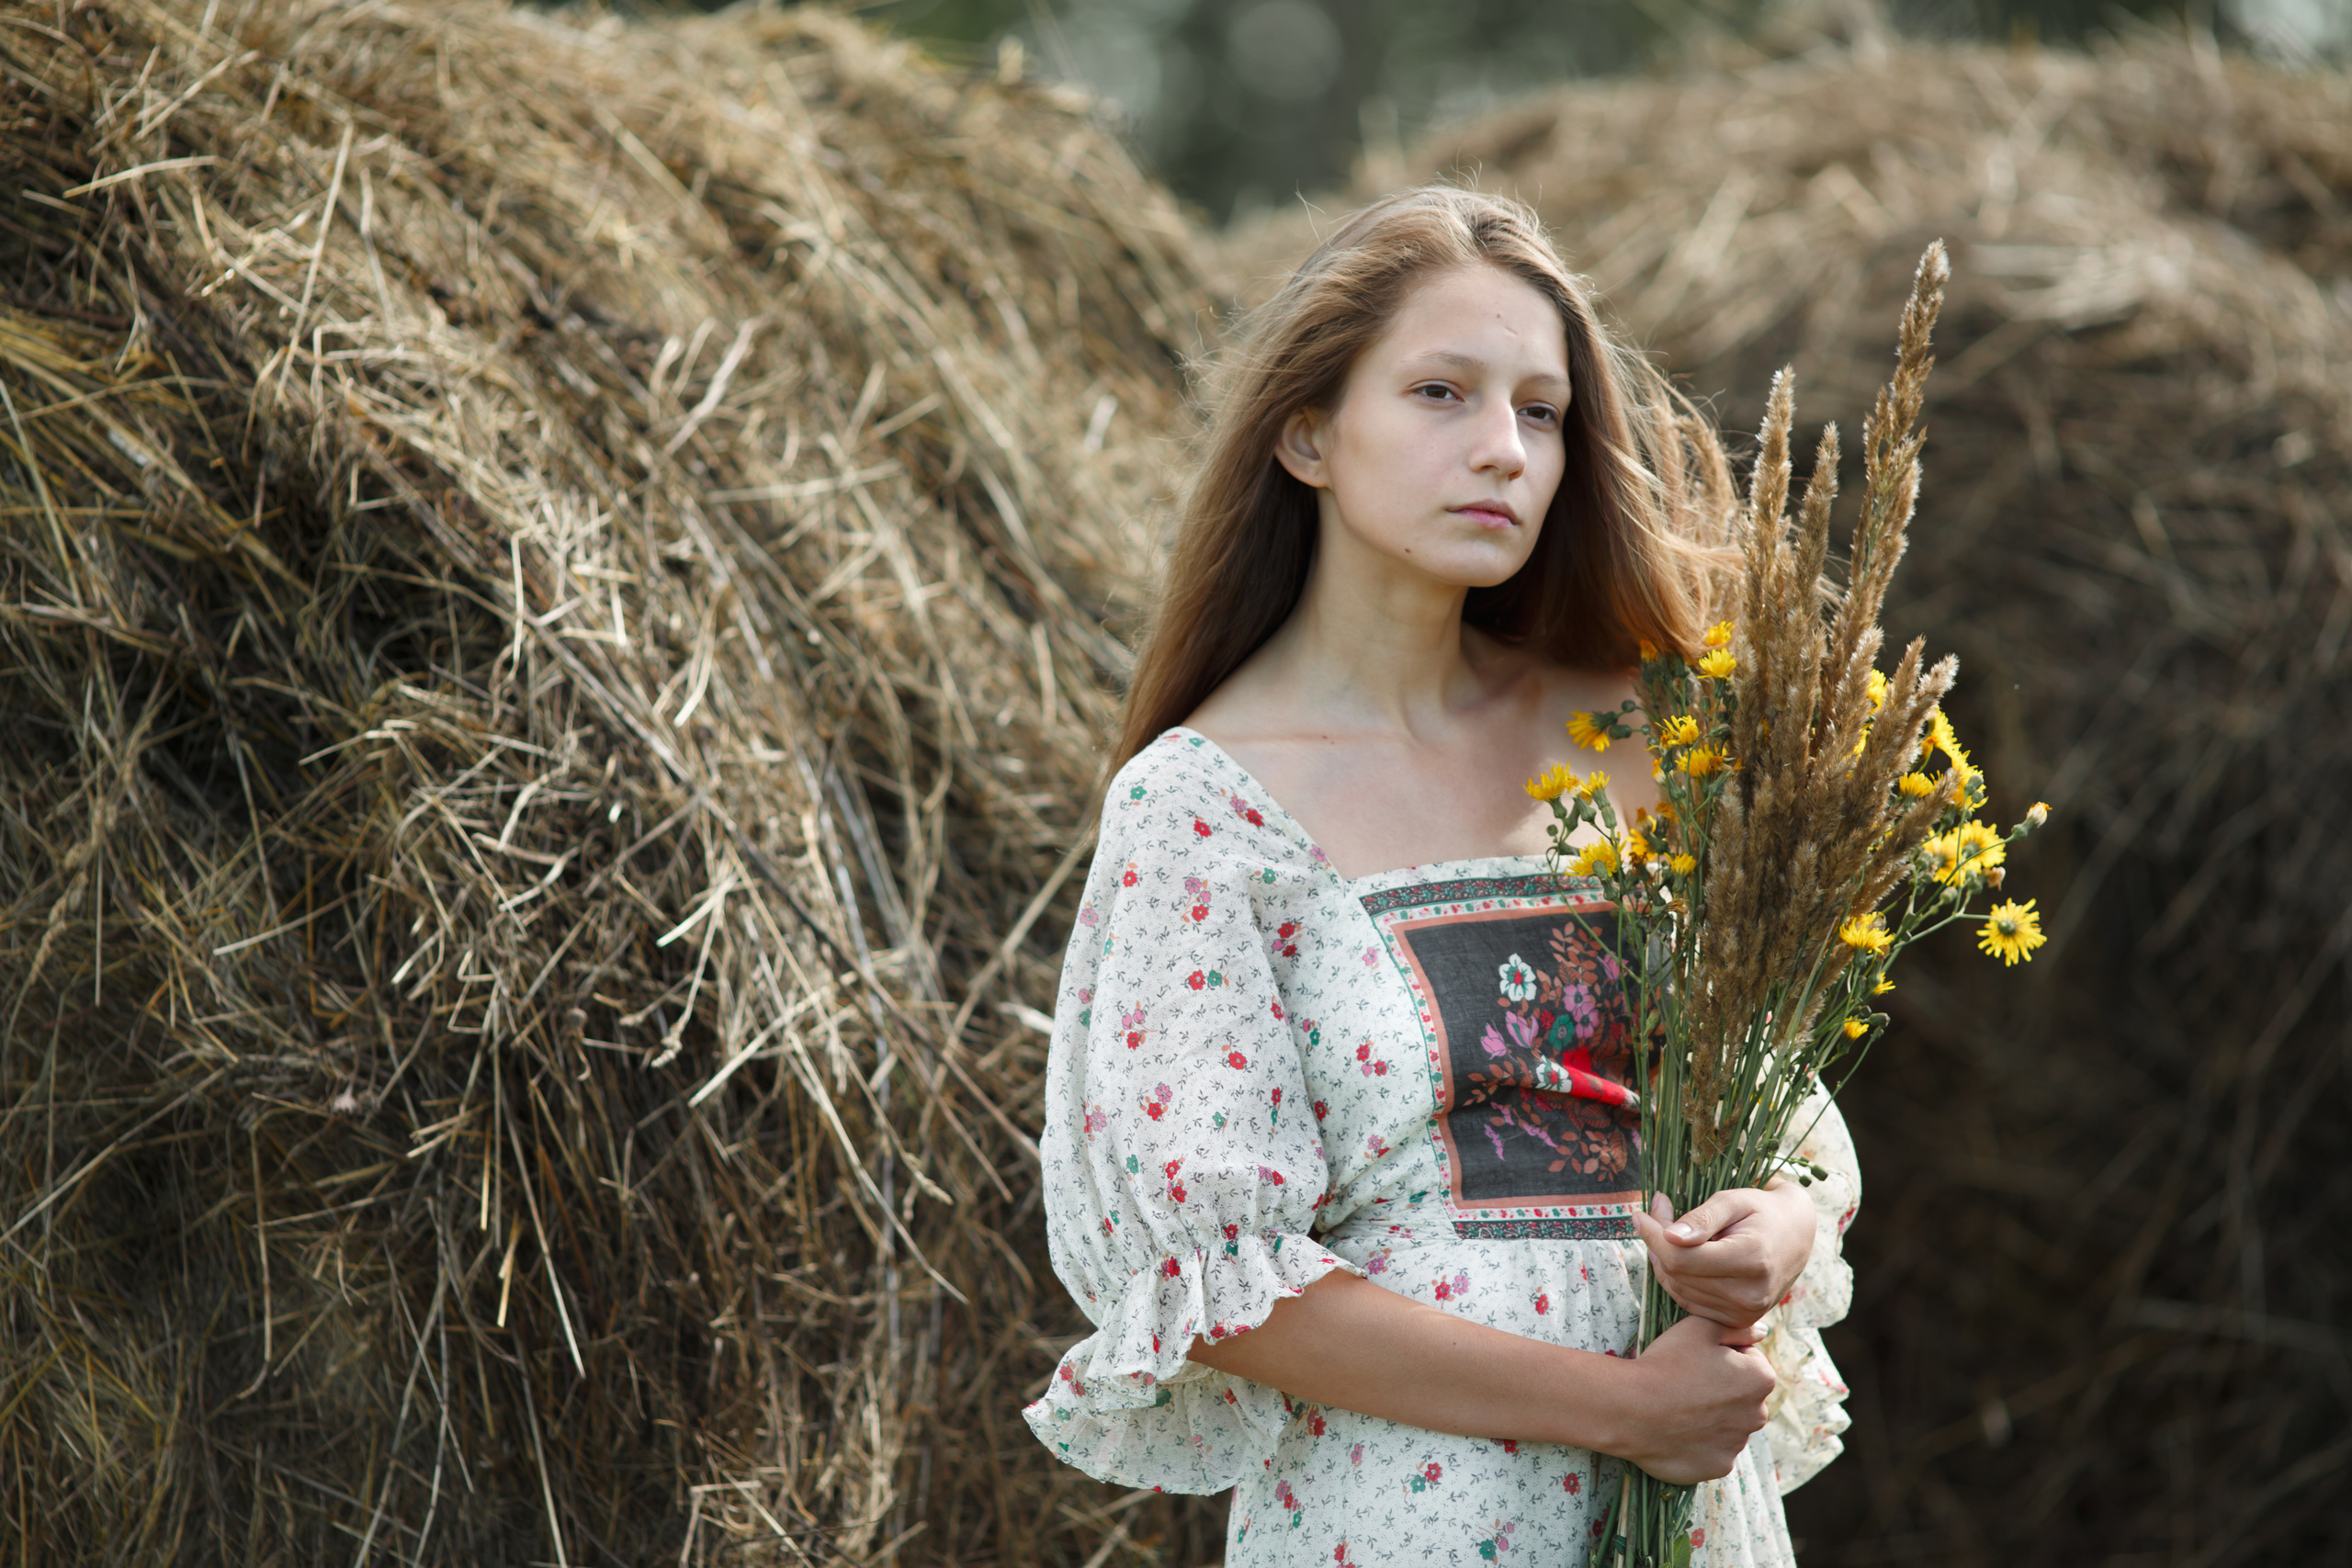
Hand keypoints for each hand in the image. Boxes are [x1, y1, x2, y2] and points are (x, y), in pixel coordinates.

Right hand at [1610, 1313, 1776, 1483]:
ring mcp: (1738, 1445)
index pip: (1750, 1360)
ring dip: (1712, 1417)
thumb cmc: (1666, 1363)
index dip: (1722, 1355)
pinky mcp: (1718, 1467)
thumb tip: (1761, 1332)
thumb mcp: (1699, 1327)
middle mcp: (1758, 1415)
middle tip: (1686, 1382)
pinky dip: (1699, 1442)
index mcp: (1760, 1379)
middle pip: (1742, 1396)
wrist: (1630, 1409)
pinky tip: (1677, 1430)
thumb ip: (1738, 1327)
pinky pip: (1713, 1449)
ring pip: (1728, 1424)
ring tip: (1679, 1407)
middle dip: (1723, 1388)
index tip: (1697, 1358)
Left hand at [1633, 1181, 1815, 1332]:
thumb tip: (1669, 1237)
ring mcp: (1745, 1312)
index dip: (1654, 1237)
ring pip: (1679, 1290)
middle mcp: (1750, 1294)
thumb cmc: (1762, 1211)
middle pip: (1678, 1274)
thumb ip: (1701, 1218)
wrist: (1797, 1234)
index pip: (1682, 1258)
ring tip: (1669, 1232)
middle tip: (1657, 1215)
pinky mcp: (1738, 1319)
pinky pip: (1690, 1301)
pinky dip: (1678, 1279)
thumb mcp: (1733, 1201)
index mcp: (1752, 1261)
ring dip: (1664, 1261)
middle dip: (1658, 1244)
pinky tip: (1681, 1255)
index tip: (1641, 1215)